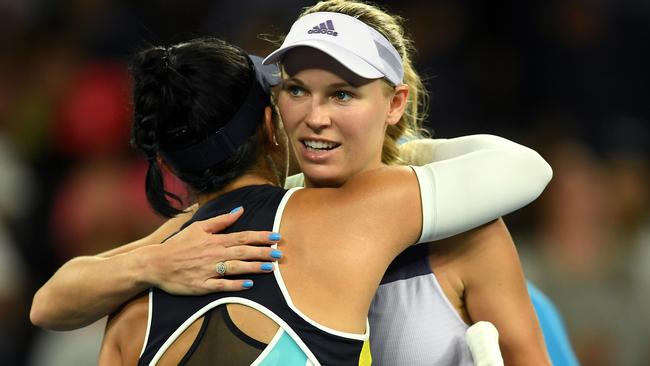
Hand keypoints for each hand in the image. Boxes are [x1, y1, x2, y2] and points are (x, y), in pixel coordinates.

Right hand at [137, 207, 281, 293]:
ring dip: (253, 267)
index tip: (276, 237)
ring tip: (269, 268)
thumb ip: (221, 221)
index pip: (242, 236)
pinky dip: (235, 285)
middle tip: (279, 254)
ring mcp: (208, 270)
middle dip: (262, 252)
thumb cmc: (179, 245)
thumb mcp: (198, 227)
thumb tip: (240, 211)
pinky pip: (222, 286)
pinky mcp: (202, 285)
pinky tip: (249, 284)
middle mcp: (214, 254)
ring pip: (235, 268)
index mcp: (215, 240)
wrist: (156, 263)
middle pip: (243, 252)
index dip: (261, 236)